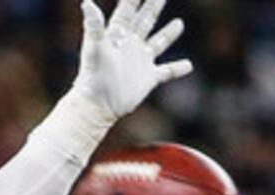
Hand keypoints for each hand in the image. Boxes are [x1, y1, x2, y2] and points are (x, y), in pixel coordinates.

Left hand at [72, 0, 192, 120]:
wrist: (98, 105)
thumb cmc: (93, 76)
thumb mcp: (94, 47)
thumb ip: (94, 25)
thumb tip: (86, 2)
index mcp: (117, 35)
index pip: (127, 10)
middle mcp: (129, 46)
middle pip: (145, 20)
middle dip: (153, 6)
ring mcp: (140, 62)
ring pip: (158, 42)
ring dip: (168, 33)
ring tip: (179, 23)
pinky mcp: (148, 78)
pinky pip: (166, 72)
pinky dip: (177, 69)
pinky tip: (188, 66)